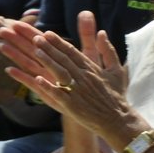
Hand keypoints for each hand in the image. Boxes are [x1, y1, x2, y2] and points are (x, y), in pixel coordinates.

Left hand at [1, 11, 136, 143]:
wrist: (118, 120)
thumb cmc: (116, 96)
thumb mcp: (116, 70)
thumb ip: (108, 51)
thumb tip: (102, 32)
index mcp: (92, 69)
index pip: (72, 52)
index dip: (59, 42)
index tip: (47, 34)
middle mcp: (84, 78)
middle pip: (64, 59)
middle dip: (49, 48)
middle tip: (35, 38)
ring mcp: (78, 91)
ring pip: (60, 73)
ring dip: (47, 62)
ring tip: (36, 52)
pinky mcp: (73, 106)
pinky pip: (59, 94)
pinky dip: (48, 87)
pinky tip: (37, 79)